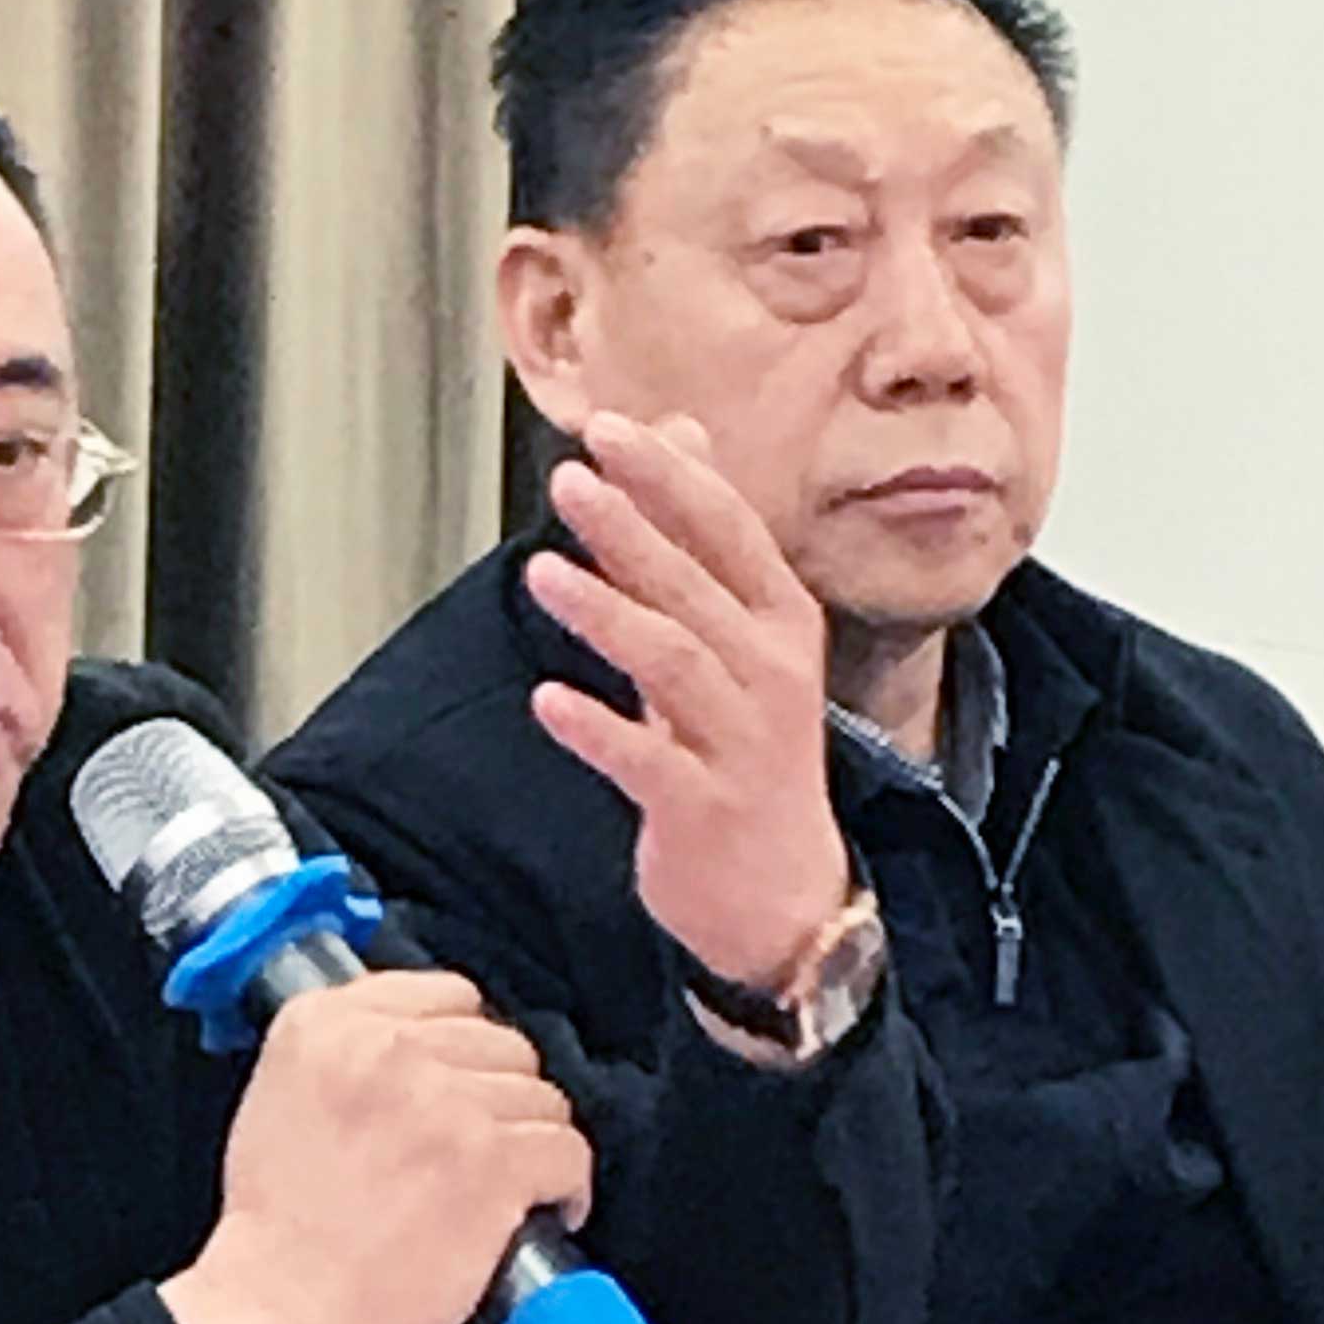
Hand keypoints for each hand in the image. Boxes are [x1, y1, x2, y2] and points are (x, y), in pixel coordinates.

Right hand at [160, 969, 593, 1323]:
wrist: (280, 1317)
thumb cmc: (274, 1235)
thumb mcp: (277, 1102)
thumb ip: (341, 1058)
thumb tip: (420, 1052)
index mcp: (324, 1025)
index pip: (446, 993)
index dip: (465, 1046)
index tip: (462, 1085)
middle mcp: (386, 1049)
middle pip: (502, 1043)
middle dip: (501, 1097)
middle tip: (481, 1149)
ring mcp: (445, 1103)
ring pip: (542, 1098)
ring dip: (533, 1144)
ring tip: (509, 1188)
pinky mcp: (492, 1163)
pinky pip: (568, 1152)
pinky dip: (566, 1188)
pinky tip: (541, 1212)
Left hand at [523, 411, 852, 989]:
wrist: (782, 894)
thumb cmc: (743, 748)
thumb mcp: (730, 639)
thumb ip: (691, 541)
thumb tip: (673, 434)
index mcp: (781, 623)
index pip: (730, 530)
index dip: (671, 477)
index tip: (610, 429)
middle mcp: (772, 674)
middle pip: (697, 587)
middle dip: (633, 527)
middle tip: (569, 480)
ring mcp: (742, 743)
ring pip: (672, 663)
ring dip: (605, 614)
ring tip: (540, 573)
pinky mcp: (705, 808)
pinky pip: (646, 760)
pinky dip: (597, 729)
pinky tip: (548, 701)